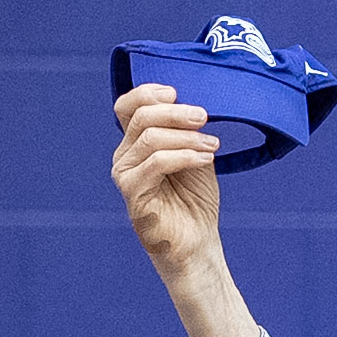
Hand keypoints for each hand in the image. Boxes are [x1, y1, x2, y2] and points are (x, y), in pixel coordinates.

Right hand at [111, 83, 222, 280]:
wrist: (198, 244)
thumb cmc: (195, 202)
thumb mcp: (195, 156)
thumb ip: (188, 131)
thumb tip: (194, 105)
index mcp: (134, 144)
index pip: (128, 105)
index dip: (149, 92)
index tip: (178, 92)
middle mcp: (124, 156)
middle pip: (141, 117)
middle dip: (176, 113)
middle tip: (204, 117)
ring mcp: (125, 174)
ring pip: (150, 138)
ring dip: (186, 137)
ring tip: (212, 145)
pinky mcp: (133, 193)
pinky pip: (156, 162)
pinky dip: (184, 155)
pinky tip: (205, 159)